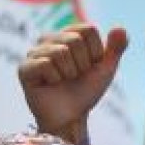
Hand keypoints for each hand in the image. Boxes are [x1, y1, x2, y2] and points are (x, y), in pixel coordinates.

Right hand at [18, 24, 127, 143]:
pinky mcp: (24, 68)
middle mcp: (48, 39)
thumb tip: (120, 28)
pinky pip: (45, 64)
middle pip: (74, 39)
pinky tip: (50, 84)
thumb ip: (116, 48)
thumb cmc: (86, 90)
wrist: (72, 116)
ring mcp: (34, 53)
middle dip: (82, 64)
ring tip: (63, 81)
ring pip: (60, 52)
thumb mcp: (106, 68)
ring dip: (69, 73)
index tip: (90, 66)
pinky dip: (55, 79)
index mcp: (68, 35)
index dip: (95, 52)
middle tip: (75, 76)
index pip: (88, 30)